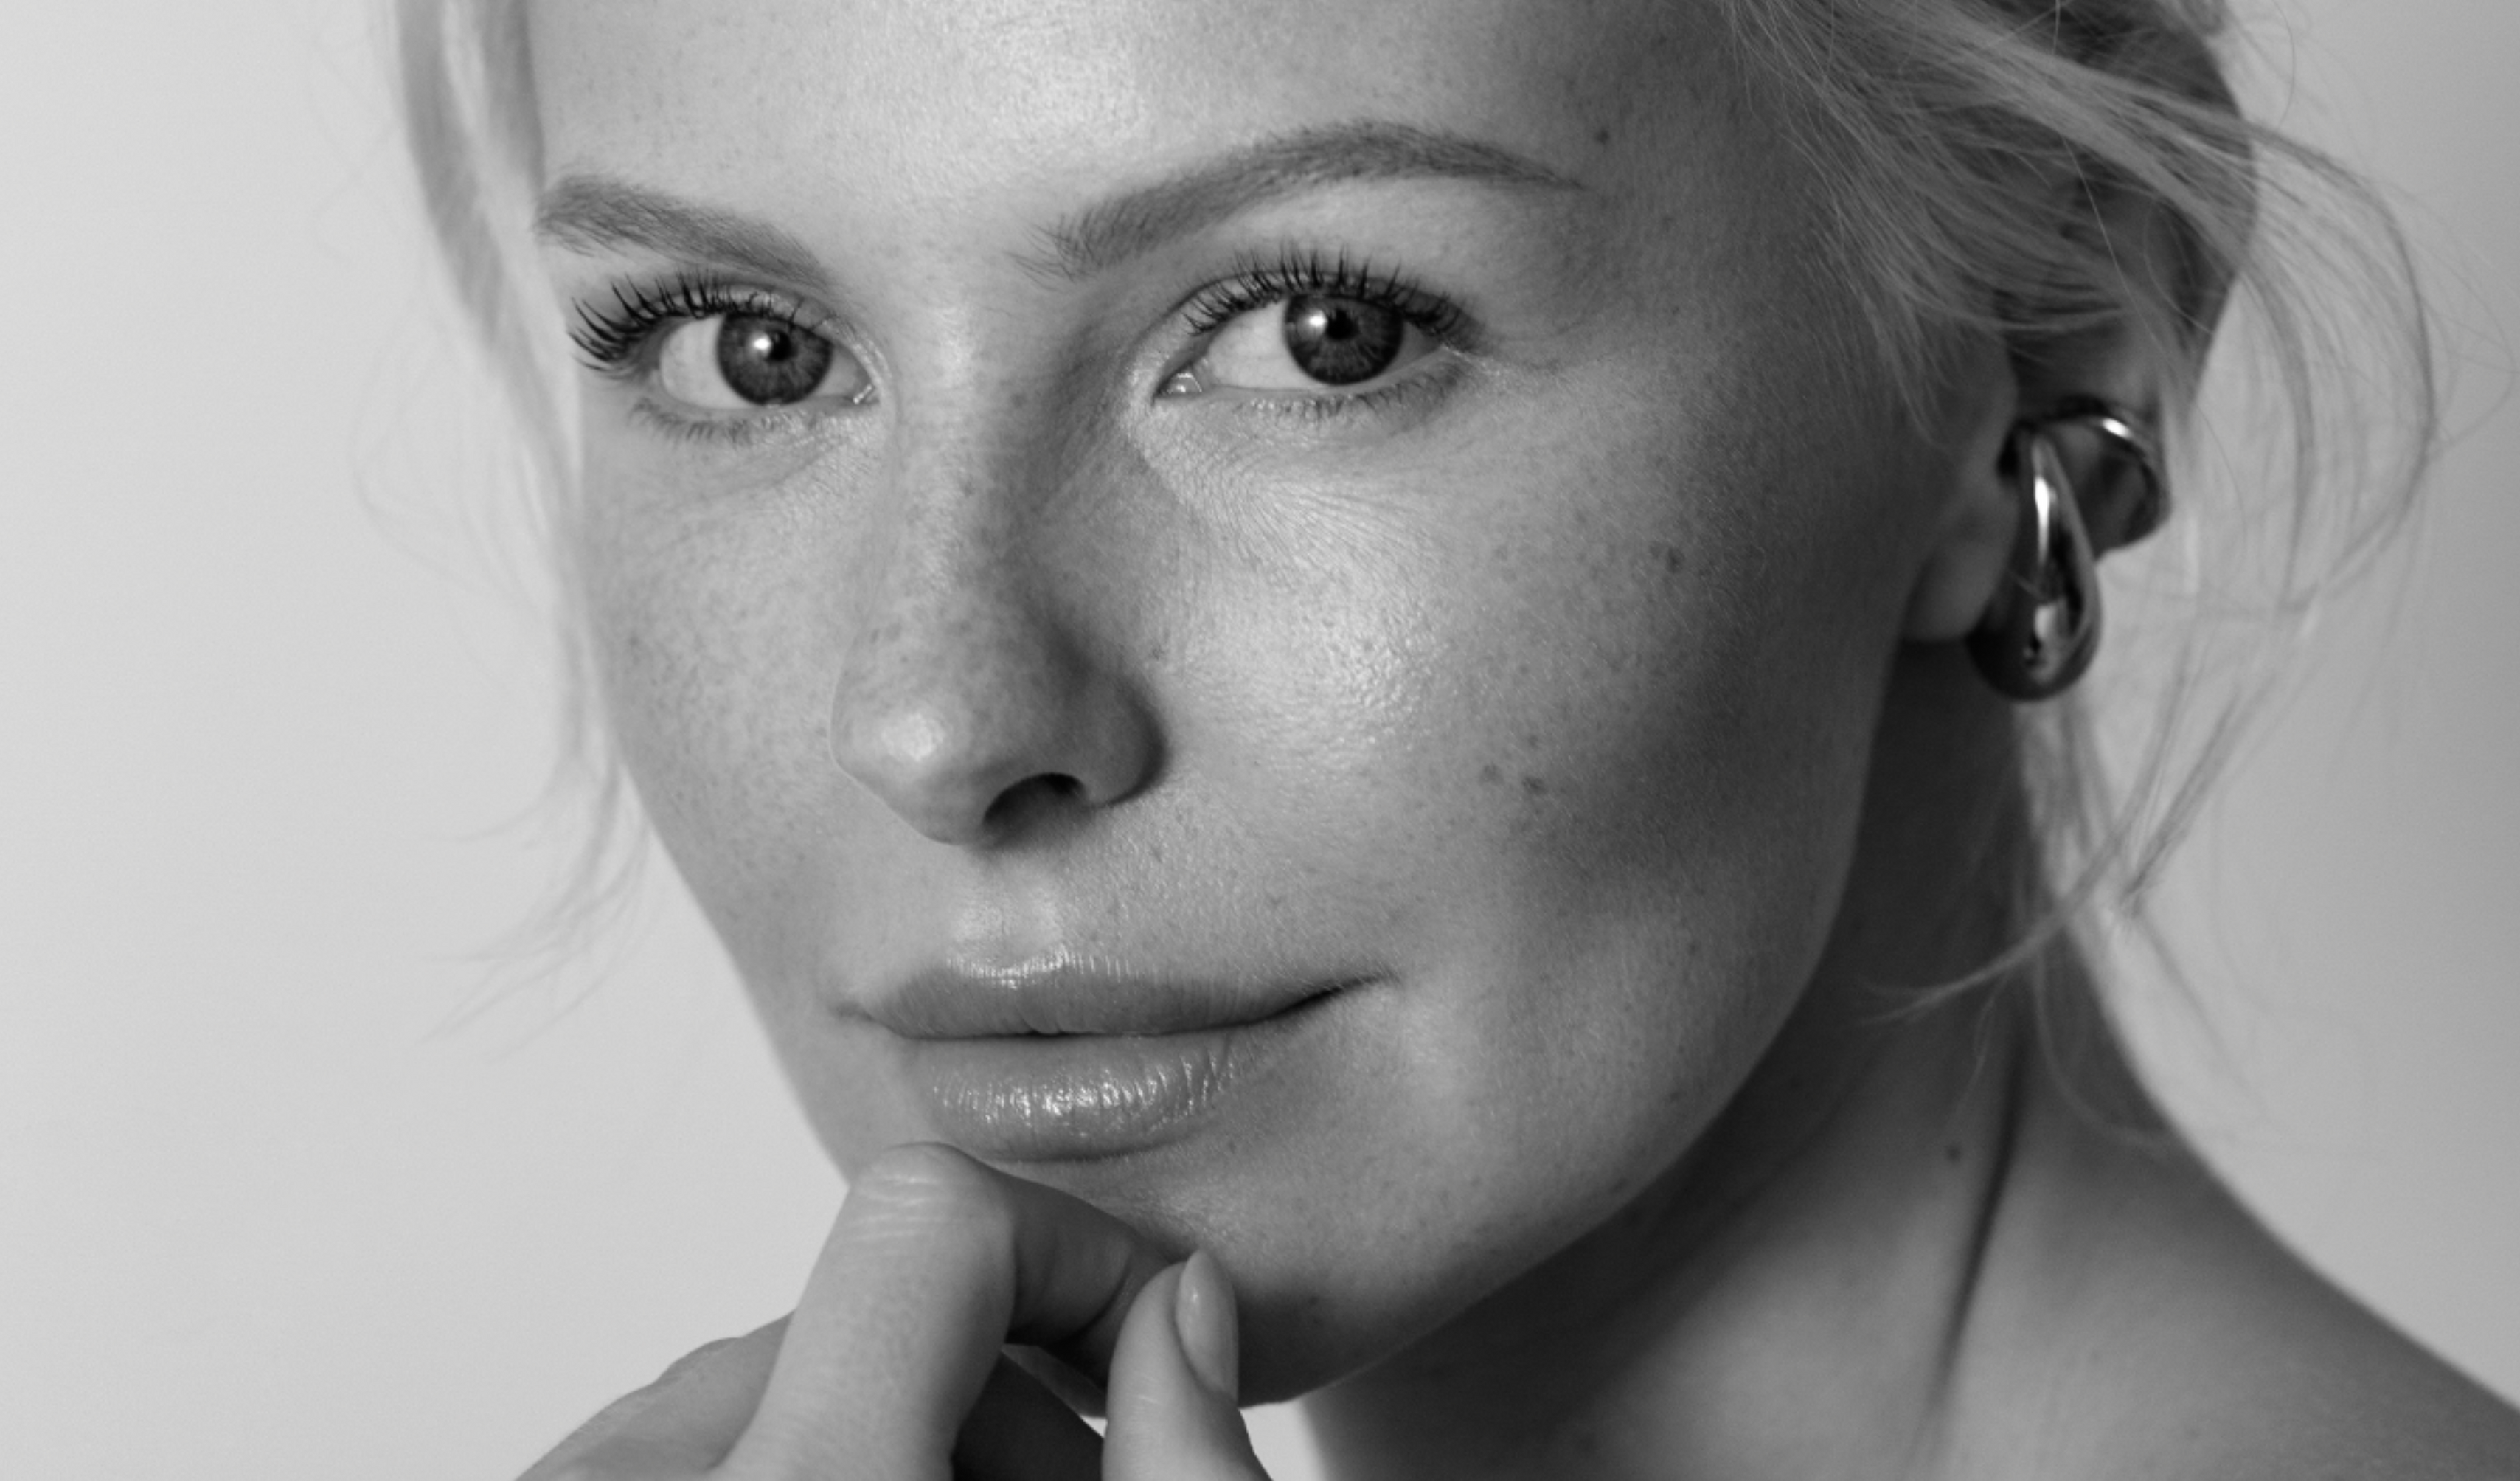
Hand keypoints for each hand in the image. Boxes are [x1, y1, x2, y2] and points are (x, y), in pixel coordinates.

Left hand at [516, 1143, 1274, 1481]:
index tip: (1144, 1355)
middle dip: (1002, 1387)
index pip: (932, 1219)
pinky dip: (792, 1475)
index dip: (1075, 1256)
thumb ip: (1169, 1471)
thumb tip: (1187, 1314)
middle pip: (861, 1298)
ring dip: (901, 1441)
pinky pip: (685, 1447)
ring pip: (775, 1378)